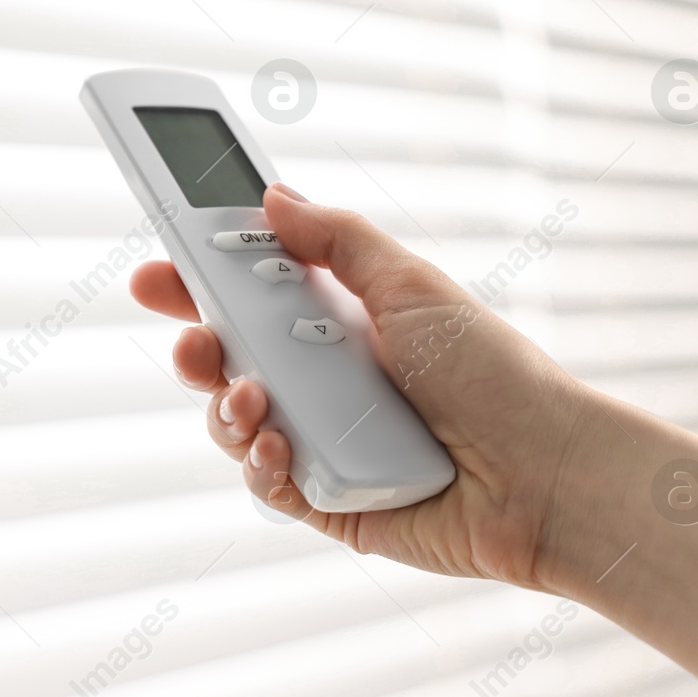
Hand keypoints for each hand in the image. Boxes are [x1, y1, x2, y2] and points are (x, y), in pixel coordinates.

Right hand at [129, 184, 594, 589]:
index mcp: (336, 321)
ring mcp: (319, 441)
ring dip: (226, 408)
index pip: (247, 294)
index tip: (156, 266)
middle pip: (226, 358)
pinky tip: (280, 448)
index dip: (196, 280)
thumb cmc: (493, 373)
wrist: (541, 472)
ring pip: (233, 422)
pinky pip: (265, 482)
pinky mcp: (325, 500)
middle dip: (194, 345)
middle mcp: (320, 380)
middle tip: (191, 339)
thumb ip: (337, 241)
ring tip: (256, 400)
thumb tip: (273, 197)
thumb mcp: (411, 286)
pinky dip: (259, 464)